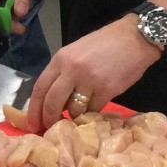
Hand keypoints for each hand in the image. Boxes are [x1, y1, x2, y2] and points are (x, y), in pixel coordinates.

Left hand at [25, 16, 159, 131]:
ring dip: (74, 115)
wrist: (135, 38)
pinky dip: (92, 112)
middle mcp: (72, 69)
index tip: (31, 124)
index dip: (33, 109)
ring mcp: (89, 80)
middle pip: (52, 102)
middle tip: (49, 129)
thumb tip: (52, 100)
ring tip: (80, 111)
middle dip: (49, 119)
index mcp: (61, 59)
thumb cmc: (105, 44)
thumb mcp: (77, 52)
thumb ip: (63, 73)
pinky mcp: (107, 90)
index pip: (40, 88)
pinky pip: (93, 110)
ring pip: (73, 109)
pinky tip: (96, 105)